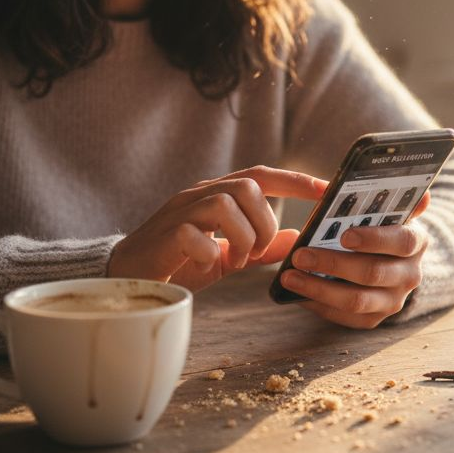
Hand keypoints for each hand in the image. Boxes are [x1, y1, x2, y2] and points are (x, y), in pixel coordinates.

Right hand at [107, 166, 325, 291]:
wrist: (127, 277)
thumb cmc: (178, 262)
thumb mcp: (227, 255)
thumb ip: (261, 246)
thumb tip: (298, 236)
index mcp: (216, 195)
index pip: (262, 175)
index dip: (295, 180)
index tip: (326, 192)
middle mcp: (199, 195)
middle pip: (247, 186)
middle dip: (264, 222)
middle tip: (256, 250)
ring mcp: (180, 212)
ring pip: (225, 203)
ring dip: (241, 236)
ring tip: (235, 259)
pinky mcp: (164, 235)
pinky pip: (194, 233)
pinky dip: (209, 252)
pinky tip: (204, 265)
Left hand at [279, 192, 430, 328]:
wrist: (388, 262)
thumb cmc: (377, 228)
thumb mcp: (387, 212)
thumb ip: (393, 200)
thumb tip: (422, 195)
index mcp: (416, 242)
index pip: (402, 241)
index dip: (374, 239)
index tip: (344, 235)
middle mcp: (410, 275)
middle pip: (373, 272)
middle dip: (333, 263)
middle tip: (301, 255)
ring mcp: (393, 301)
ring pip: (356, 300)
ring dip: (319, 288)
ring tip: (290, 276)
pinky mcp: (374, 319)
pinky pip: (345, 317)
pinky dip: (319, 305)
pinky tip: (297, 292)